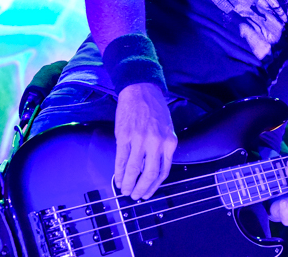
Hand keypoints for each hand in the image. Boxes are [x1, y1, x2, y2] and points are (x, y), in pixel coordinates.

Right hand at [114, 83, 177, 199]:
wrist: (141, 91)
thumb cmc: (155, 110)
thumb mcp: (167, 130)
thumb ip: (162, 149)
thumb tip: (150, 171)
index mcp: (170, 142)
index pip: (163, 171)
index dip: (154, 185)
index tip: (148, 193)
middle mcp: (156, 143)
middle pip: (149, 174)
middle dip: (142, 189)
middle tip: (135, 196)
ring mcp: (139, 140)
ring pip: (133, 169)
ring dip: (128, 183)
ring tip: (125, 190)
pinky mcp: (124, 136)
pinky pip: (121, 159)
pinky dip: (119, 172)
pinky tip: (117, 178)